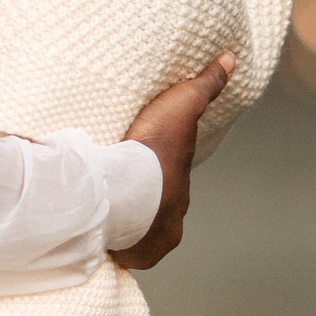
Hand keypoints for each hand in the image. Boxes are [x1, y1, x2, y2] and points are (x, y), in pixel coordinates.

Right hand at [112, 54, 233, 271]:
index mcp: (178, 201)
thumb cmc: (158, 148)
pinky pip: (108, 254)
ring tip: (95, 214)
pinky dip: (99, 247)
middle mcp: (165, 230)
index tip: (138, 175)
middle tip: (113, 194)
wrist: (129, 185)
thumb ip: (205, 85)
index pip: (169, 195)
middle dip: (135, 211)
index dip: (155, 185)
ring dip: (115, 229)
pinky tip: (85, 238)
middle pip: (148, 221)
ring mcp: (141, 247)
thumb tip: (229, 59)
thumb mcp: (184, 106)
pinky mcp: (118, 255)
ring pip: (127, 239)